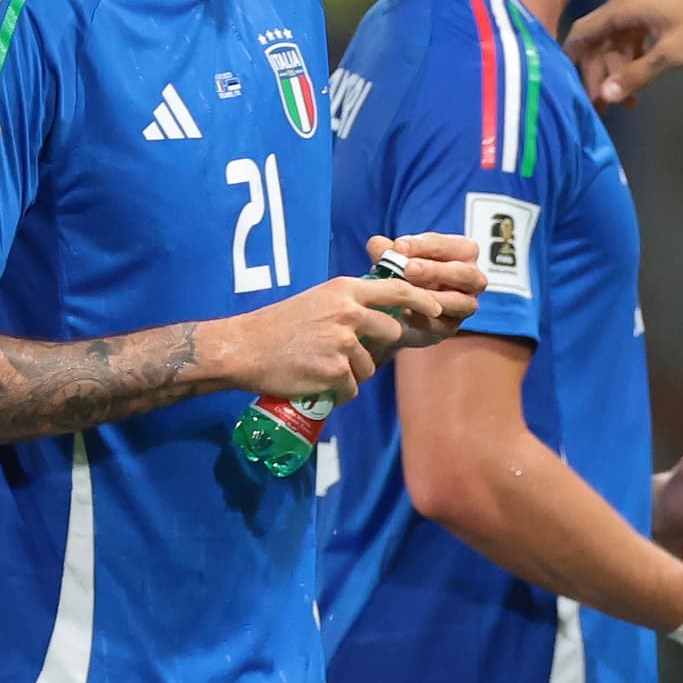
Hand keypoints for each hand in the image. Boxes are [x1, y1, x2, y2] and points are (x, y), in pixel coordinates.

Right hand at [220, 273, 420, 404]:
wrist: (244, 347)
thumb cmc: (278, 326)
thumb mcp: (317, 301)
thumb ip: (347, 305)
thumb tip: (378, 319)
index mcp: (344, 290)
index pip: (397, 290)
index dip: (423, 299)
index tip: (437, 308)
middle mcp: (349, 312)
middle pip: (390, 333)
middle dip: (376, 349)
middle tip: (347, 355)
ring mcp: (343, 342)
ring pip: (369, 367)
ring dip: (351, 374)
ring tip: (319, 368)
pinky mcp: (335, 370)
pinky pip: (351, 388)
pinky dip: (338, 392)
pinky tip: (315, 383)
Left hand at [364, 233, 483, 348]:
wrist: (397, 310)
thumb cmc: (404, 274)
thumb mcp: (393, 258)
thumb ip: (386, 250)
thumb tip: (377, 244)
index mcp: (463, 253)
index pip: (451, 245)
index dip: (425, 245)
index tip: (399, 246)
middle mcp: (472, 279)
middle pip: (463, 273)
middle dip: (435, 270)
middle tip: (408, 269)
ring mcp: (465, 305)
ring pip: (460, 302)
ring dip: (433, 297)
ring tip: (407, 292)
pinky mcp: (451, 327)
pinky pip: (443, 325)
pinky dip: (424, 319)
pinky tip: (404, 312)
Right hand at [567, 0, 682, 105]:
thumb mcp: (672, 54)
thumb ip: (636, 74)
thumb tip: (605, 95)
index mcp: (624, 6)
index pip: (583, 33)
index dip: (573, 62)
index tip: (571, 89)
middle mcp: (625, 0)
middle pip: (598, 40)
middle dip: (599, 74)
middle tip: (603, 108)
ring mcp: (638, 2)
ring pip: (615, 40)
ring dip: (617, 70)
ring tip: (625, 102)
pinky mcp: (652, 7)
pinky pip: (630, 34)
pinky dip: (631, 57)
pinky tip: (639, 80)